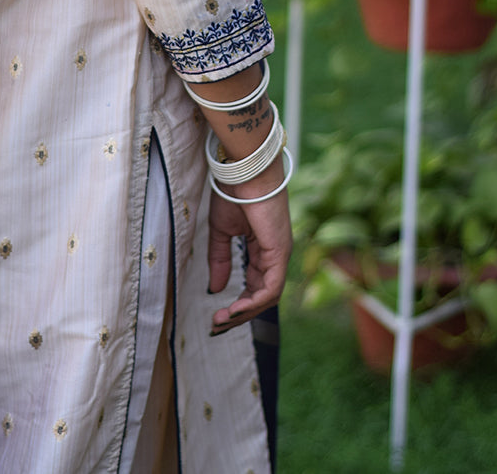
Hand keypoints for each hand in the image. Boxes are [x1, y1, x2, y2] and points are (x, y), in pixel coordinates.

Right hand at [207, 177, 292, 335]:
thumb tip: (216, 288)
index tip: (217, 316)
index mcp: (264, 248)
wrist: (243, 171)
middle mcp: (276, 254)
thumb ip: (221, 259)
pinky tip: (236, 309)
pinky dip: (254, 302)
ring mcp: (281, 254)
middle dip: (240, 314)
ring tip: (223, 320)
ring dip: (245, 312)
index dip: (238, 304)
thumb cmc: (233, 192)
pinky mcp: (280, 252)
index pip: (256, 285)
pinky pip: (271, 288)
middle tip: (217, 325)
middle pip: (263, 296)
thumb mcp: (221, 231)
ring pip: (268, 296)